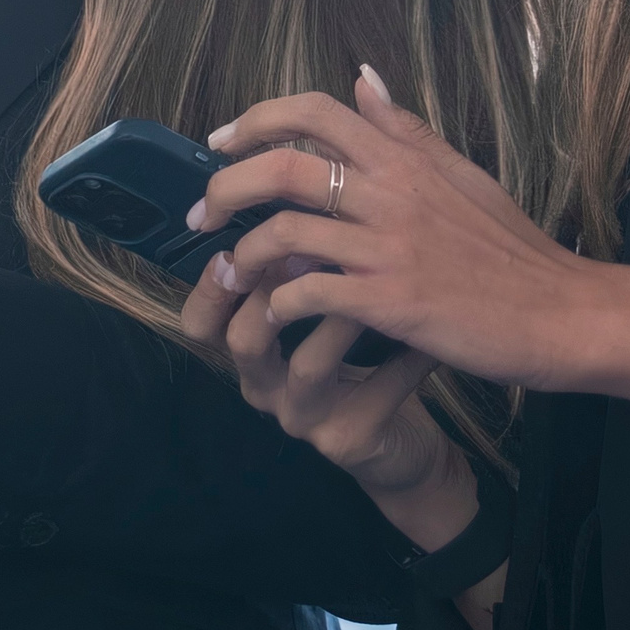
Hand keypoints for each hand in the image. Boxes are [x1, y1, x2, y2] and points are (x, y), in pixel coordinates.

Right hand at [180, 250, 458, 509]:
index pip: (201, 323)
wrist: (403, 442)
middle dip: (272, 289)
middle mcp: (265, 389)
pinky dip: (404, 355)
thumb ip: (295, 266)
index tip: (238, 240)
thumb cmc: (356, 359)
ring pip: (308, 364)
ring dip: (341, 316)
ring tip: (375, 280)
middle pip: (241, 339)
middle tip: (310, 250)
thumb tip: (292, 186)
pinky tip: (428, 331)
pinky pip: (375, 390)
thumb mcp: (319, 314)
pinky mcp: (349, 442)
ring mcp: (305, 420)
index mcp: (249, 353)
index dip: (211, 284)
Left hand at [198, 68, 599, 391]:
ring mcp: (389, 247)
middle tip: (204, 211)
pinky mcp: (391, 301)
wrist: (561, 313)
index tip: (222, 141)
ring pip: (285, 232)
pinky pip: (308, 293)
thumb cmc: (512, 250)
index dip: (255, 119)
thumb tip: (363, 77)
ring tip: (229, 272)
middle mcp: (393, 192)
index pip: (315, 111)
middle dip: (227, 185)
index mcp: (405, 158)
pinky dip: (278, 304)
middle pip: (283, 166)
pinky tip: (274, 314)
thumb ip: (405, 129)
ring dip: (243, 254)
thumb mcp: (462, 175)